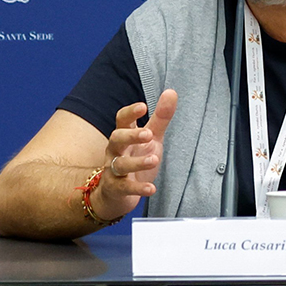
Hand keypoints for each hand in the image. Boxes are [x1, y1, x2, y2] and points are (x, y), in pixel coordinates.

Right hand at [94, 89, 176, 215]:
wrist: (116, 193)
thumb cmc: (135, 157)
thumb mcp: (151, 137)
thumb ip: (161, 117)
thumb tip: (172, 91)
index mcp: (124, 135)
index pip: (122, 120)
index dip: (130, 113)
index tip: (143, 106)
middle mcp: (115, 151)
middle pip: (116, 139)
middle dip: (131, 136)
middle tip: (148, 134)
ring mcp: (113, 170)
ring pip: (120, 164)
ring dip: (137, 162)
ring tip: (154, 159)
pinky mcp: (116, 189)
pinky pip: (125, 188)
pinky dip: (138, 188)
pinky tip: (151, 188)